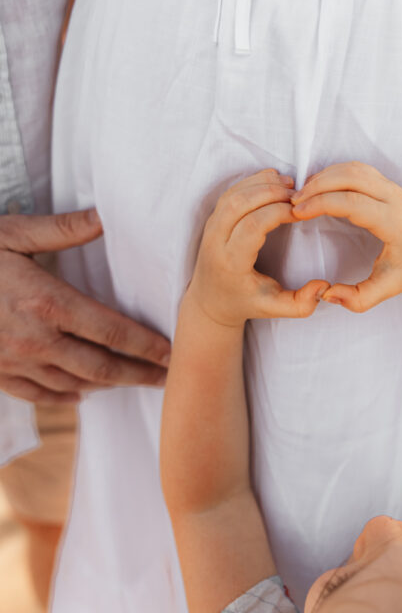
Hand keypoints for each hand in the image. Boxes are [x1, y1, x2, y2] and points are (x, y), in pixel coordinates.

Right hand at [0, 209, 170, 403]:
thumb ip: (61, 230)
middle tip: (168, 380)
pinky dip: (63, 397)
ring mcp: (14, 362)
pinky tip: (80, 394)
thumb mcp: (11, 232)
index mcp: (47, 303)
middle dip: (139, 375)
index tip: (173, 354)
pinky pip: (37, 394)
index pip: (113, 332)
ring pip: (74, 383)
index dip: (147, 347)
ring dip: (108, 386)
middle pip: (101, 366)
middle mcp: (36, 340)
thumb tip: (103, 215)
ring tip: (135, 383)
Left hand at [185, 169, 328, 327]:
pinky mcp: (213, 219)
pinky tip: (274, 182)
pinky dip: (252, 182)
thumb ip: (302, 304)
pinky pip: (231, 192)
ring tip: (289, 185)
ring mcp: (211, 228)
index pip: (252, 226)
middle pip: (240, 203)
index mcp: (232, 263)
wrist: (211, 300)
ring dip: (262, 183)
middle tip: (298, 193)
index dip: (278, 212)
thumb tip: (323, 286)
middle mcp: (216, 242)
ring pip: (233, 194)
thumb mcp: (275, 308)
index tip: (300, 212)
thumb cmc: (246, 302)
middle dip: (271, 192)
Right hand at [291, 162, 401, 312]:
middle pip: (350, 177)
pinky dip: (336, 173)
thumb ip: (357, 298)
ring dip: (325, 176)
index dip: (320, 203)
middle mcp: (395, 199)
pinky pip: (359, 169)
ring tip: (302, 195)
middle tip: (292, 202)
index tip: (296, 212)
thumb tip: (326, 295)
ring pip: (354, 168)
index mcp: (394, 222)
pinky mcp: (390, 184)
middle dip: (317, 186)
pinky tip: (320, 188)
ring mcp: (393, 187)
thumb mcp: (388, 289)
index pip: (352, 202)